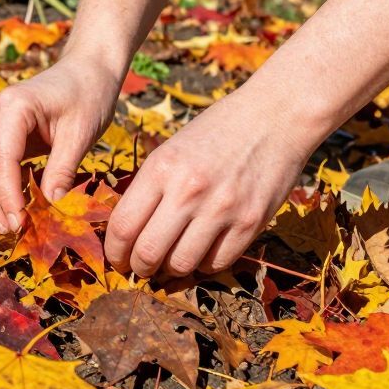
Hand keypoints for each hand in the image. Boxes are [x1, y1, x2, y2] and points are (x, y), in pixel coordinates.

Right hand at [0, 56, 122, 232]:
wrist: (86, 71)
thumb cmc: (88, 96)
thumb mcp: (83, 132)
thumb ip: (63, 167)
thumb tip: (50, 204)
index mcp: (14, 105)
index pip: (0, 158)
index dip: (6, 195)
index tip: (20, 223)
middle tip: (9, 229)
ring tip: (3, 224)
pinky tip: (4, 208)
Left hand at [103, 90, 316, 277]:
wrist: (274, 117)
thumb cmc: (215, 132)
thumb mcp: (171, 150)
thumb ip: (149, 188)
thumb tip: (127, 233)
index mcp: (161, 168)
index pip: (123, 226)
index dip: (114, 251)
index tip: (117, 258)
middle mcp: (188, 190)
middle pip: (148, 252)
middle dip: (139, 268)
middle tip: (140, 268)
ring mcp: (222, 209)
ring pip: (181, 264)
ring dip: (170, 271)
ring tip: (170, 262)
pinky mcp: (251, 222)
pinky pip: (216, 263)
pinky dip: (203, 265)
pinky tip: (200, 253)